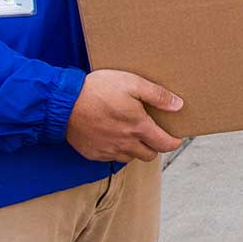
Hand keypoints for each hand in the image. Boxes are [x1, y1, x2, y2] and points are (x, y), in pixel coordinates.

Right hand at [64, 70, 183, 162]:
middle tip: (152, 133)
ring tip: (131, 133)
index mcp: (138, 127)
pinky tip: (112, 135)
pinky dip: (116, 150)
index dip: (174, 143)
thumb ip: (157, 95)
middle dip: (155, 146)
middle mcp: (125, 144)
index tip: (175, 138)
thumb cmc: (98, 89)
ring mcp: (108, 150)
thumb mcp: (132, 83)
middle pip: (150, 155)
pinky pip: (112, 158)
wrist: (64, 103)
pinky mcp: (94, 153)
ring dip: (135, 149)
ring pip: (131, 158)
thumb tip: (178, 105)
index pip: (165, 144)